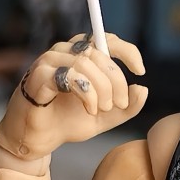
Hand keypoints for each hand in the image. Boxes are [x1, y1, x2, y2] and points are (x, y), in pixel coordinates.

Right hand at [0, 35, 147, 164]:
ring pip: (85, 63)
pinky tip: (90, 109)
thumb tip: (143, 88)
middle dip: (116, 82)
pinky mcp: (36, 77)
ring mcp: (48, 62)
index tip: (140, 71)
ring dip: (102, 89)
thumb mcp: (107, 117)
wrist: (39, 140)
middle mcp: (63, 52)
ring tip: (101, 109)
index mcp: (79, 56)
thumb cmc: (68, 122)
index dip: (127, 51)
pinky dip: (87, 93)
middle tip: (118, 104)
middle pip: (99, 54)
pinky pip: (69, 75)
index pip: (105, 39)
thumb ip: (127, 106)